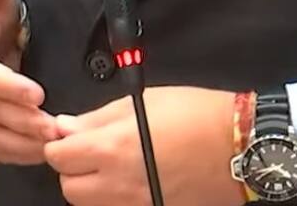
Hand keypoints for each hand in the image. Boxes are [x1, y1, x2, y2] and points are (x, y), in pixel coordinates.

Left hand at [44, 86, 239, 205]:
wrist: (237, 145)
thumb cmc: (191, 113)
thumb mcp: (140, 102)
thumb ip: (97, 118)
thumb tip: (65, 126)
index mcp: (112, 149)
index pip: (59, 157)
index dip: (59, 142)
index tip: (69, 133)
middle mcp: (119, 186)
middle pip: (69, 188)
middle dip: (72, 168)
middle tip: (89, 149)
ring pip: (90, 205)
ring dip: (91, 186)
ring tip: (111, 164)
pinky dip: (114, 199)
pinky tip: (131, 179)